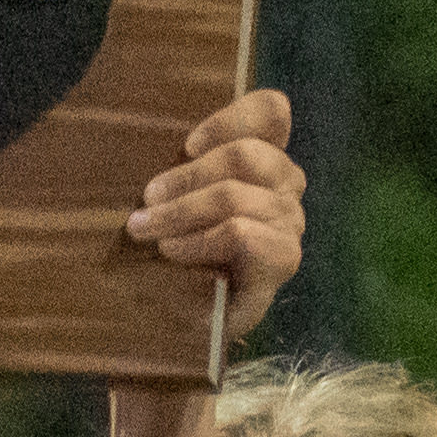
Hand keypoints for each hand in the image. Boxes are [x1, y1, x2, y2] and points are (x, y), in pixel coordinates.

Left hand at [125, 87, 304, 343]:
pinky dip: (199, 241)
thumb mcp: (170, 198)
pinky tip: (173, 252)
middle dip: (187, 176)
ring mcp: (290, 226)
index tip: (188, 144)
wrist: (172, 324)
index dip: (230, 119)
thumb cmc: (168, 253)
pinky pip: (241, 232)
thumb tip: (172, 134)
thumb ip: (183, 163)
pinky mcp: (282, 261)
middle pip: (247, 153)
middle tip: (146, 200)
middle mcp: (286, 189)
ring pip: (236, 196)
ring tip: (148, 230)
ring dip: (181, 212)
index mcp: (264, 162)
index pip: (271, 112)